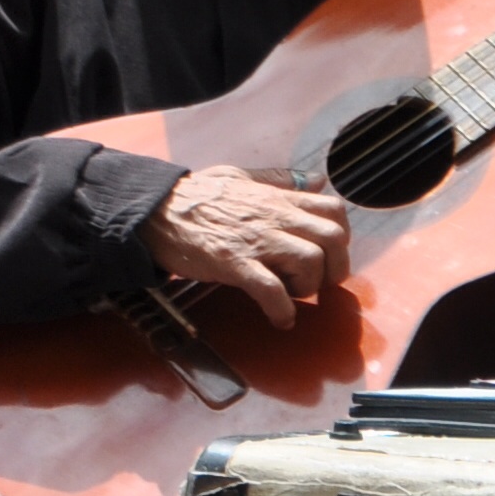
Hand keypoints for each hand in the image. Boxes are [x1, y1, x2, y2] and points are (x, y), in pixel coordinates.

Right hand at [145, 166, 352, 327]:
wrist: (154, 211)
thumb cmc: (196, 196)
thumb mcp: (242, 177)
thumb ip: (281, 180)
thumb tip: (316, 181)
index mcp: (278, 198)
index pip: (334, 209)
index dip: (340, 236)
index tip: (327, 253)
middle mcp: (274, 217)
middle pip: (333, 237)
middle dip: (335, 266)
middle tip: (317, 282)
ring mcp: (256, 241)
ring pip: (309, 262)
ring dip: (308, 286)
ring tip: (292, 296)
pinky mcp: (234, 264)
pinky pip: (272, 290)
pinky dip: (282, 310)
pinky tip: (280, 319)